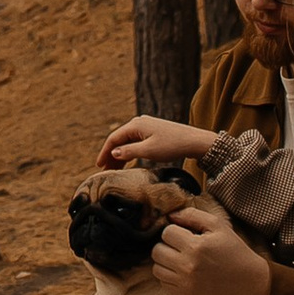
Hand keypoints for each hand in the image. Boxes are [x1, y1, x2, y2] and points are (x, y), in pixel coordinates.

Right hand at [95, 115, 213, 172]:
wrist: (194, 141)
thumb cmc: (173, 145)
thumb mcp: (149, 151)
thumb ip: (129, 152)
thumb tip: (113, 153)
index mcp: (135, 125)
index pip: (114, 139)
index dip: (105, 152)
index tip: (99, 166)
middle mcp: (139, 123)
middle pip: (119, 140)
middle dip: (111, 155)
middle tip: (105, 171)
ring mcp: (146, 127)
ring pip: (127, 142)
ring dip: (120, 155)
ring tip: (114, 169)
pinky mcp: (153, 132)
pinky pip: (136, 142)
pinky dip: (130, 153)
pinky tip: (128, 162)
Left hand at [148, 204, 270, 294]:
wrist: (247, 281)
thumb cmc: (233, 250)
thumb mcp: (218, 225)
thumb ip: (192, 215)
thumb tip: (170, 215)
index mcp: (195, 246)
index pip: (166, 233)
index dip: (175, 230)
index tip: (185, 233)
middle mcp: (187, 266)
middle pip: (157, 251)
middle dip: (166, 245)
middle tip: (180, 245)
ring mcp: (185, 282)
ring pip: (157, 268)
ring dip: (165, 261)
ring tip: (179, 258)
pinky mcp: (186, 294)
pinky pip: (163, 283)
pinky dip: (168, 276)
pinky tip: (181, 271)